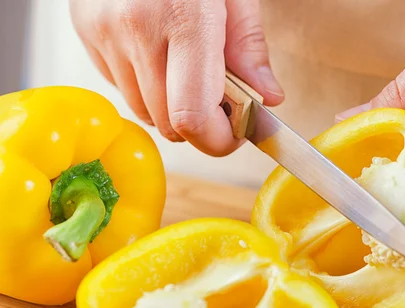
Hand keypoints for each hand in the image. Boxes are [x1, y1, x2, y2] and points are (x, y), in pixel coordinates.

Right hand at [69, 0, 283, 155]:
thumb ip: (250, 49)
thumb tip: (266, 99)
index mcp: (183, 18)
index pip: (192, 116)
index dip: (216, 141)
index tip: (232, 136)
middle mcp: (135, 29)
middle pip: (169, 124)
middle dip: (200, 126)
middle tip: (219, 103)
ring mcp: (104, 32)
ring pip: (144, 112)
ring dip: (172, 107)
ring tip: (187, 71)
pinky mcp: (86, 31)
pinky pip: (121, 88)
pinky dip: (146, 86)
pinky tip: (158, 56)